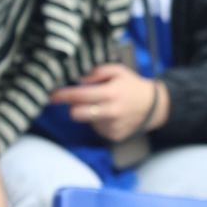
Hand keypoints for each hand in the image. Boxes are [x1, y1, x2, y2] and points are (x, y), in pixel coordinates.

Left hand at [47, 64, 167, 141]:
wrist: (154, 106)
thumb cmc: (132, 86)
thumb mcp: (118, 70)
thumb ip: (96, 72)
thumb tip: (79, 80)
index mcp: (110, 93)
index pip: (78, 96)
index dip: (62, 96)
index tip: (51, 96)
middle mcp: (110, 112)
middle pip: (76, 114)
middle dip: (74, 107)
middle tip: (81, 102)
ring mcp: (113, 126)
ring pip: (87, 121)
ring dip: (90, 114)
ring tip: (105, 107)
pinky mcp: (114, 136)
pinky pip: (97, 129)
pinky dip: (100, 123)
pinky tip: (111, 116)